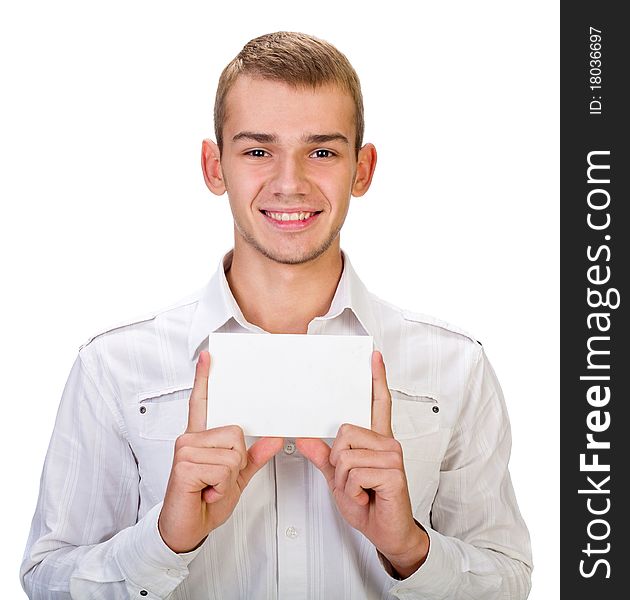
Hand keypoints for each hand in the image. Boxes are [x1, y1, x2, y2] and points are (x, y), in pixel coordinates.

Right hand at [158, 351, 282, 552]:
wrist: (186, 528)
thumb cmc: (205, 500)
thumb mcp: (237, 477)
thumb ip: (254, 457)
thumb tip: (275, 438)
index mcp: (201, 437)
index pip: (202, 402)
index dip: (205, 378)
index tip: (209, 356)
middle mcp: (190, 439)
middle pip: (236, 433)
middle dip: (237, 461)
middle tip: (219, 477)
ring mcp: (185, 450)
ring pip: (233, 453)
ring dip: (229, 477)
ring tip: (211, 485)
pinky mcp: (184, 465)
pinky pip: (224, 468)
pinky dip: (222, 486)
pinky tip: (206, 491)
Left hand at [297, 351, 428, 577]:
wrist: (387, 532)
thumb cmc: (370, 504)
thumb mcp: (339, 479)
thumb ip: (323, 458)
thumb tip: (307, 440)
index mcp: (377, 440)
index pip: (378, 402)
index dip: (376, 378)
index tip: (374, 356)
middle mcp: (387, 443)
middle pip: (344, 431)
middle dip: (337, 461)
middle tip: (352, 480)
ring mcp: (391, 456)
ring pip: (344, 454)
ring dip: (344, 480)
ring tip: (361, 489)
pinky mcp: (392, 472)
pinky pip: (353, 471)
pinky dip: (352, 490)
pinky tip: (367, 495)